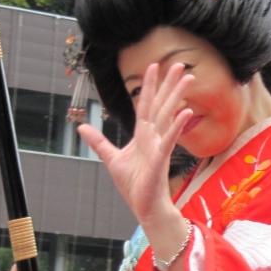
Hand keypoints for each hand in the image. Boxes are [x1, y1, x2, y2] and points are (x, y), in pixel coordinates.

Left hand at [78, 61, 193, 226]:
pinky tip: (186, 111)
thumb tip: (82, 127)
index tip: (155, 65)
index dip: (150, 85)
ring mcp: (159, 146)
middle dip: (170, 84)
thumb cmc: (134, 185)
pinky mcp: (161, 159)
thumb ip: (98, 141)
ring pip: (168, 115)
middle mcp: (153, 136)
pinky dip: (176, 125)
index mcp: (143, 135)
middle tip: (182, 64)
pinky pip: (169, 139)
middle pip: (161, 104)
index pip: (146, 104)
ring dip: (178, 96)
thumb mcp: (111, 158)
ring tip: (188, 78)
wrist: (145, 206)